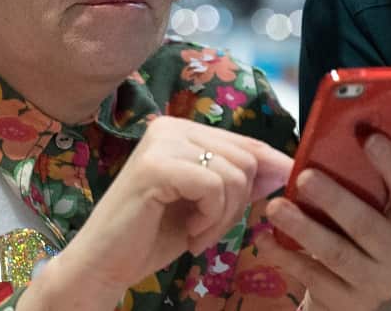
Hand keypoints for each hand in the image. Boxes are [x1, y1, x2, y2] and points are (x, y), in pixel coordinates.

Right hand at [20, 116, 291, 309]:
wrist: (103, 264)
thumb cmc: (152, 236)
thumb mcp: (207, 206)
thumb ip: (240, 182)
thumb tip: (287, 167)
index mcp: (183, 130)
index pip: (246, 143)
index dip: (270, 170)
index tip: (279, 196)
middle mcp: (172, 126)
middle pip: (247, 158)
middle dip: (238, 204)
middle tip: (209, 230)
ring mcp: (162, 142)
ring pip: (234, 174)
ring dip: (224, 216)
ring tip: (196, 232)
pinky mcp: (156, 165)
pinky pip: (214, 186)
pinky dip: (210, 218)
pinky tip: (189, 232)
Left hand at [258, 134, 390, 310]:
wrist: (364, 288)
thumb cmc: (369, 227)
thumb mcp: (380, 206)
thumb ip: (368, 178)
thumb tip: (338, 129)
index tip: (369, 138)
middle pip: (366, 225)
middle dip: (334, 200)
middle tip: (304, 177)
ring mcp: (376, 281)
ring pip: (336, 253)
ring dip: (303, 228)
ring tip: (275, 208)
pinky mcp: (346, 301)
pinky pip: (312, 276)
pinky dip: (286, 256)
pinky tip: (266, 239)